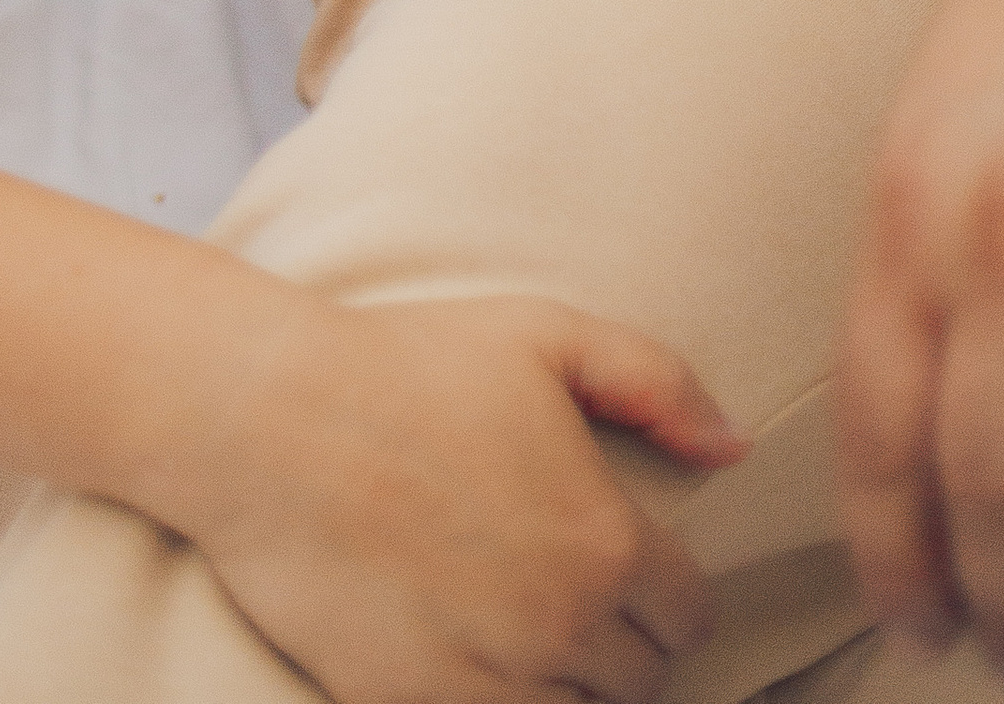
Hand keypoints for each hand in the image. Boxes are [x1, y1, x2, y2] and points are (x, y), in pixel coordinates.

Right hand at [175, 292, 743, 703]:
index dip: (664, 593)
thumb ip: (657, 383)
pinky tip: (472, 653)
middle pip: (639, 681)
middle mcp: (564, 627)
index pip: (689, 618)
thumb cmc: (404, 362)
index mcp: (606, 543)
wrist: (267, 418)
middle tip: (566, 593)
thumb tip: (737, 446)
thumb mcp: (543, 334)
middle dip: (618, 641)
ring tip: (522, 626)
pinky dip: (501, 698)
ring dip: (563, 680)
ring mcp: (492, 677)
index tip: (626, 567)